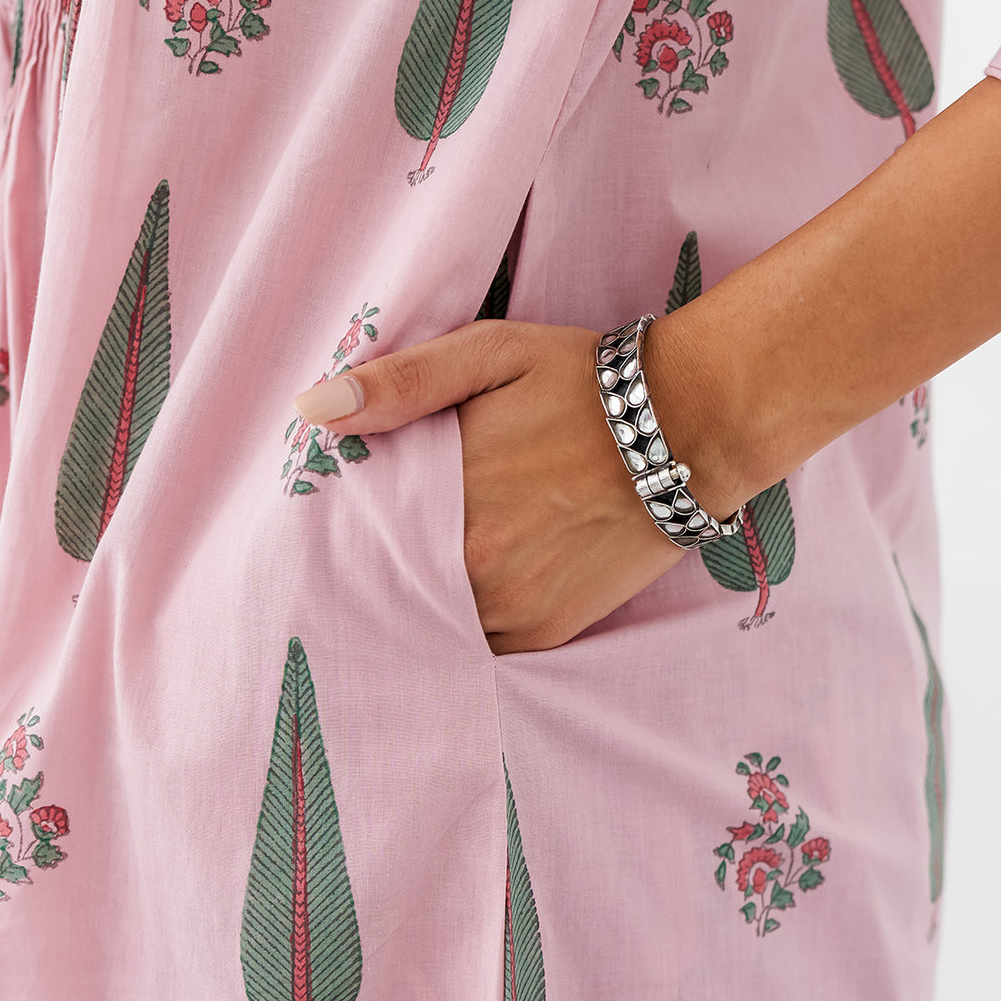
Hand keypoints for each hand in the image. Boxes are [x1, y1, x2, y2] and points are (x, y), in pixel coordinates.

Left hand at [293, 319, 685, 653]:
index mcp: (449, 498)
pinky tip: (456, 595)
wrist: (690, 427)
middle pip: (387, 586)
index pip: (358, 533)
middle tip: (350, 556)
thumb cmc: (582, 382)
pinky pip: (478, 647)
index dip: (339, 529)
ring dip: (412, 605)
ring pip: (429, 624)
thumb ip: (401, 383)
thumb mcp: (489, 353)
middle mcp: (476, 567)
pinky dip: (459, 627)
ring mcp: (513, 608)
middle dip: (368, 572)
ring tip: (406, 573)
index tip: (323, 521)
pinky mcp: (547, 631)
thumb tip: (310, 409)